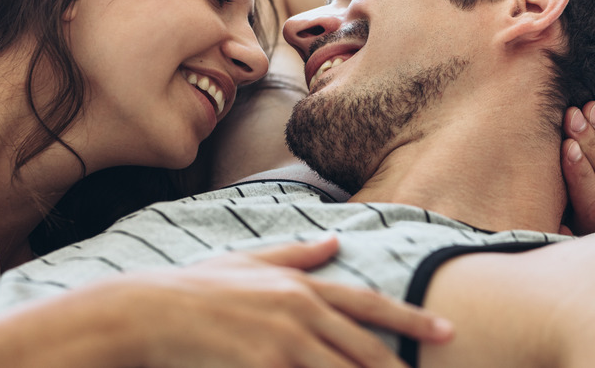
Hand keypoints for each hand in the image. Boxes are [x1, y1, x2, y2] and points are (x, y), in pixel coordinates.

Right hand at [119, 237, 452, 367]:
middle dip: (402, 366)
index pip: (369, 304)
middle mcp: (300, 312)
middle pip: (366, 347)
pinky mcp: (263, 367)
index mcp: (301, 286)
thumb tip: (337, 240)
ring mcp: (282, 343)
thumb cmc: (198, 288)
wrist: (146, 312)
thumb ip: (298, 254)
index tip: (448, 330)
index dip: (411, 318)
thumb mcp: (251, 262)